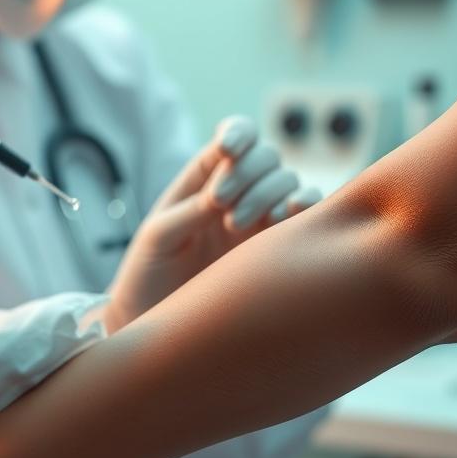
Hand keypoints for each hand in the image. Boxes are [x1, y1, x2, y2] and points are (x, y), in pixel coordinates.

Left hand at [106, 116, 319, 329]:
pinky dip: (305, 206)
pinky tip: (287, 217)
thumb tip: (225, 194)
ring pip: (287, 182)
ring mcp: (263, 219)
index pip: (234, 139)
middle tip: (219, 203)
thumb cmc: (149, 275)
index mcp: (204, 178)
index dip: (238, 134)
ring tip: (236, 225)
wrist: (160, 322)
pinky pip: (307, 215)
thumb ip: (191, 209)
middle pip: (266, 156)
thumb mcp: (158, 236)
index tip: (228, 150)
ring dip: (268, 192)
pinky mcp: (282, 247)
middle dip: (247, 172)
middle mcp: (239, 193)